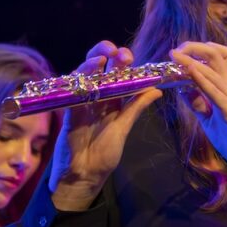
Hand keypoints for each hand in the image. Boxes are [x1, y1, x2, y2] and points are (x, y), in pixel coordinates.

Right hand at [49, 41, 161, 210]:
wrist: (85, 175)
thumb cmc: (104, 154)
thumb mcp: (124, 127)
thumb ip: (136, 108)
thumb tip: (157, 89)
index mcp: (112, 100)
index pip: (116, 74)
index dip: (121, 63)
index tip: (129, 57)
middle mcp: (96, 97)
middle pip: (98, 68)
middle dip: (105, 54)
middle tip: (116, 51)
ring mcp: (81, 103)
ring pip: (83, 76)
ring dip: (91, 65)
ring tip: (101, 58)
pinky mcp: (68, 112)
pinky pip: (71, 93)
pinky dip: (76, 82)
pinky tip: (83, 74)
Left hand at [169, 42, 226, 173]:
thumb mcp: (210, 122)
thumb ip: (199, 106)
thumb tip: (183, 92)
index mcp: (226, 88)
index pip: (214, 60)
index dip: (196, 53)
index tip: (178, 56)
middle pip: (214, 56)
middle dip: (193, 49)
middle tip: (175, 51)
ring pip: (213, 69)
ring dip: (192, 60)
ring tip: (176, 54)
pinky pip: (215, 91)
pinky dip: (202, 79)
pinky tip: (191, 70)